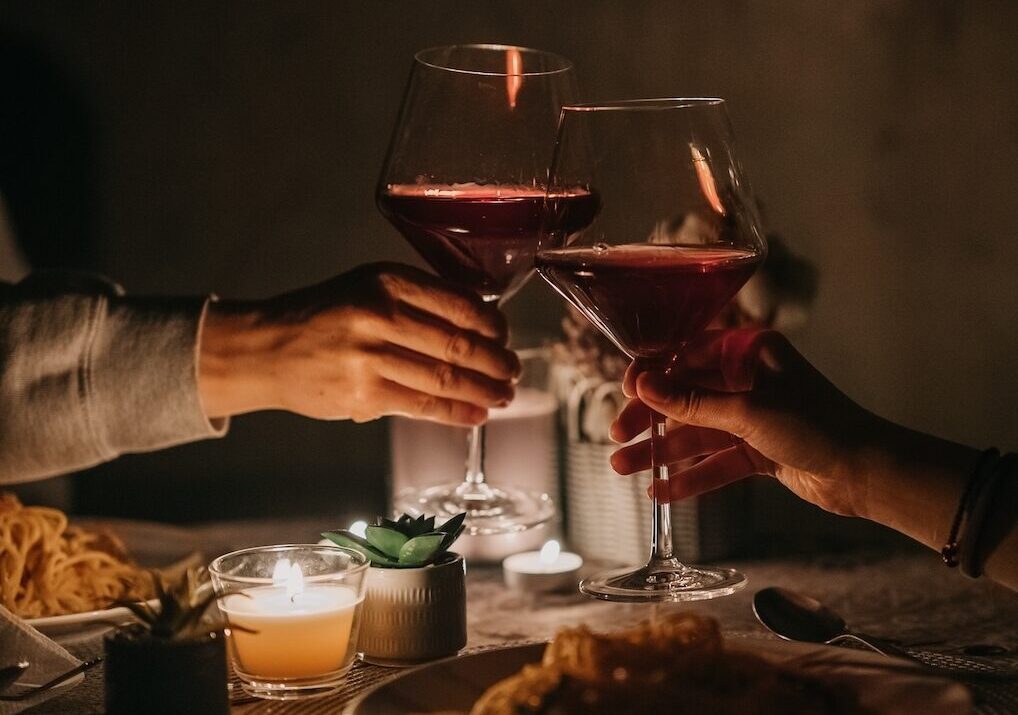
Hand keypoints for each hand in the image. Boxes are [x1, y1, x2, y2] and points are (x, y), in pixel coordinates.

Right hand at [198, 262, 519, 425]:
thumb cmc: (324, 315)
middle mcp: (379, 316)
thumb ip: (419, 298)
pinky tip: (477, 414)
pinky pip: (424, 406)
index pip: (460, 303)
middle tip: (513, 370)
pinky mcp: (364, 396)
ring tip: (504, 395)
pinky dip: (457, 412)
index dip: (494, 325)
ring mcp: (371, 359)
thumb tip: (481, 322)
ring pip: (446, 378)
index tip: (505, 335)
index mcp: (386, 281)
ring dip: (484, 390)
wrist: (268, 348)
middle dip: (497, 362)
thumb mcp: (368, 285)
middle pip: (459, 344)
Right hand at [609, 328, 881, 516]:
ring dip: (661, 451)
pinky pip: (714, 461)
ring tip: (621, 467)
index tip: (624, 391)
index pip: (688, 356)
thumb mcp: (747, 411)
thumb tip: (642, 384)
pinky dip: (689, 475)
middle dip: (651, 419)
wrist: (866, 473)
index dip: (654, 374)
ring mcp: (752, 417)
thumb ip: (691, 402)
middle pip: (686, 397)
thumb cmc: (817, 427)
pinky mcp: (757, 451)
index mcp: (750, 352)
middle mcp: (748, 380)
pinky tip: (660, 490)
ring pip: (696, 433)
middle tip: (616, 436)